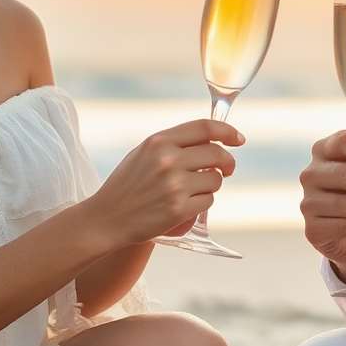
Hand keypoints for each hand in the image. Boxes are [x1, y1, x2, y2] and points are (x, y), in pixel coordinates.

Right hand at [87, 120, 243, 246]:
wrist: (107, 218)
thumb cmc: (128, 185)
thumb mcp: (144, 153)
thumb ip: (174, 143)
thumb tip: (212, 139)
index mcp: (159, 141)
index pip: (205, 127)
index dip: (227, 131)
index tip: (238, 139)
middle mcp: (168, 160)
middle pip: (217, 153)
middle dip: (227, 162)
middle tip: (227, 169)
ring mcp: (174, 185)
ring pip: (215, 179)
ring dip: (211, 184)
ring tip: (193, 190)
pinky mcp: (179, 209)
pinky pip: (209, 201)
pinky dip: (203, 202)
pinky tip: (186, 204)